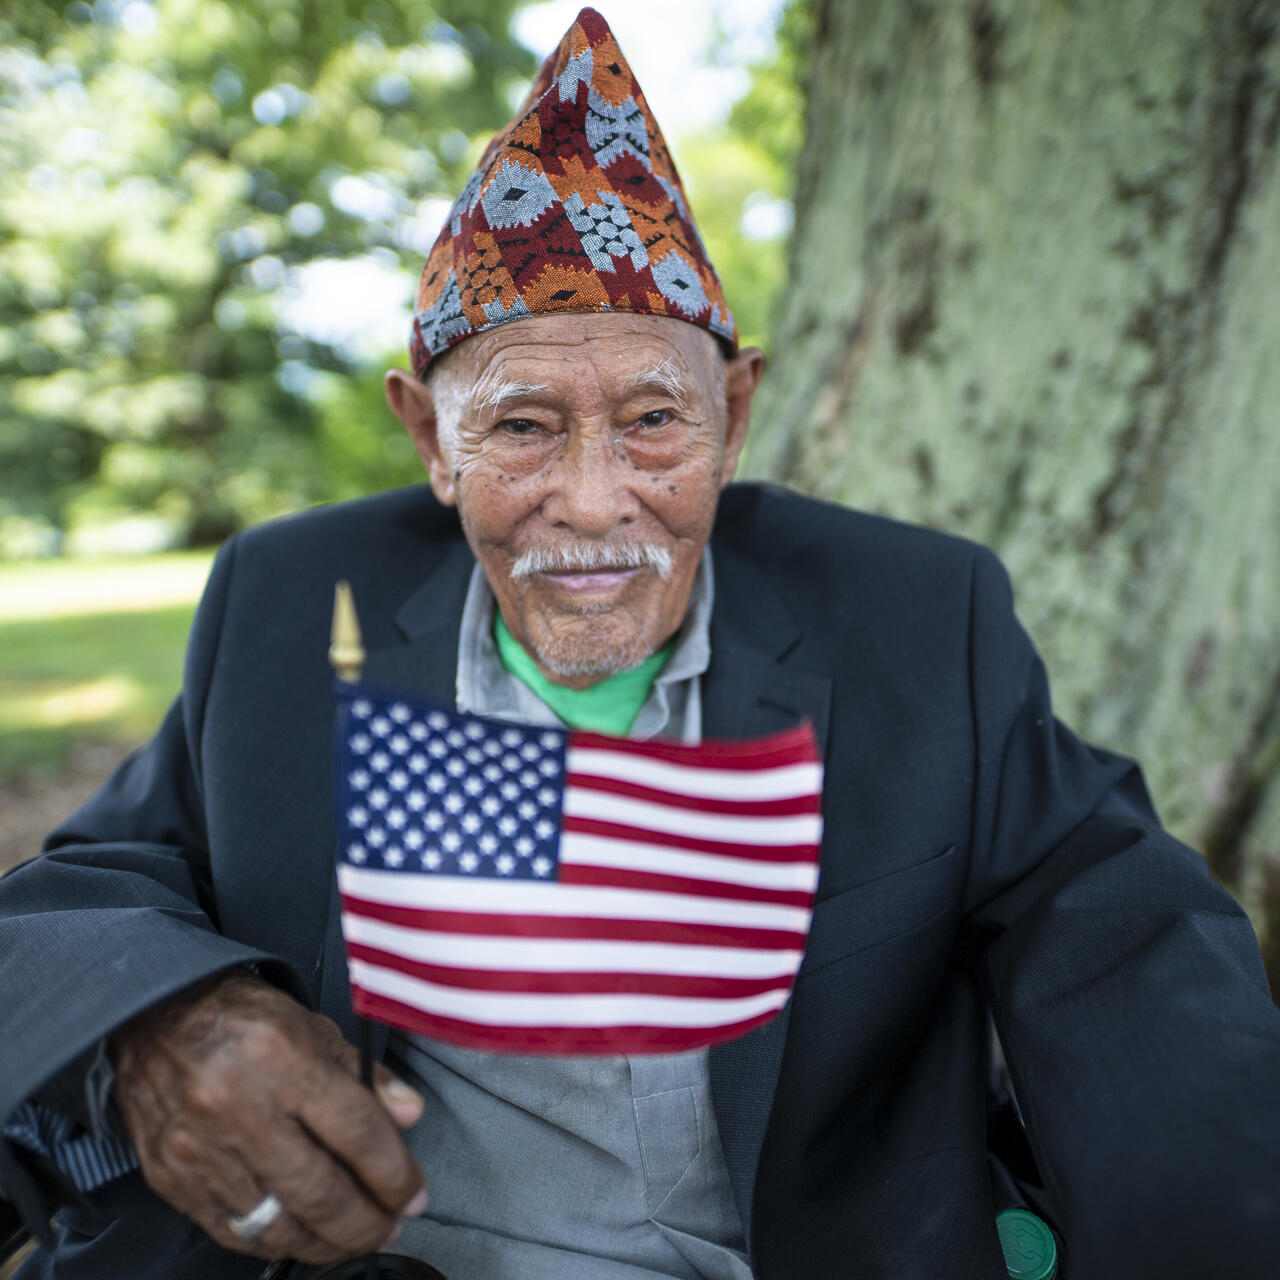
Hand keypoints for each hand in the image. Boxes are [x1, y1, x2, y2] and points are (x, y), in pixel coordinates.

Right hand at [110, 969, 427, 1264]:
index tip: (414, 1192)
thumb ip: (365, 1076)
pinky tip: (303, 1235)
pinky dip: (277, 1242)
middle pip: (321, 1193)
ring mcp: (202, 1152)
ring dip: (327, 1243)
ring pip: (279, 1225)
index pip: (358, 1133)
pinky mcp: (173, 1180)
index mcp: (284, 1060)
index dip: (395, 1173)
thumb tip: (409, 1116)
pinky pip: (235, 1232)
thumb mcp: (314, 1027)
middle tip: (391, 1225)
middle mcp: (241, 1110)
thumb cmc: (242, 1019)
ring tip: (354, 1236)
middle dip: (368, 1223)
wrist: (153, 1017)